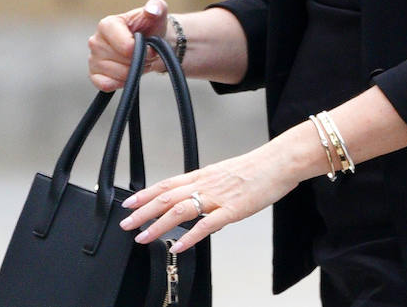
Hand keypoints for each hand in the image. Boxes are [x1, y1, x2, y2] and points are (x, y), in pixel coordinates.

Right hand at [88, 0, 169, 91]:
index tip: (150, 47)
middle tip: (146, 54)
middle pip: (124, 62)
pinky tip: (127, 73)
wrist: (149, 42)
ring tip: (139, 61)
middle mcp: (95, 41)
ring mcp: (93, 59)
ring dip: (134, 72)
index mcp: (107, 24)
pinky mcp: (94, 74)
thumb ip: (157, 7)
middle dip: (140, 61)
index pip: (126, 46)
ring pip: (118, 75)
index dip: (142, 50)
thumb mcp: (157, 13)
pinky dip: (120, 83)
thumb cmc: (151, 27)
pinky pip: (105, 85)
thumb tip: (152, 10)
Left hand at [119, 139, 303, 253]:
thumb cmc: (259, 167)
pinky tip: (179, 246)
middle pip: (167, 197)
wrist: (281, 161)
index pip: (168, 184)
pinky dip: (190, 236)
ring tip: (143, 238)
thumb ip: (210, 185)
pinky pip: (207, 225)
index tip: (128, 203)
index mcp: (205, 175)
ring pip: (181, 211)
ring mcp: (219, 197)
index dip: (146, 194)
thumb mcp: (227, 172)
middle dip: (143, 211)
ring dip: (158, 225)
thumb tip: (198, 198)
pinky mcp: (233, 209)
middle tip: (126, 225)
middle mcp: (206, 184)